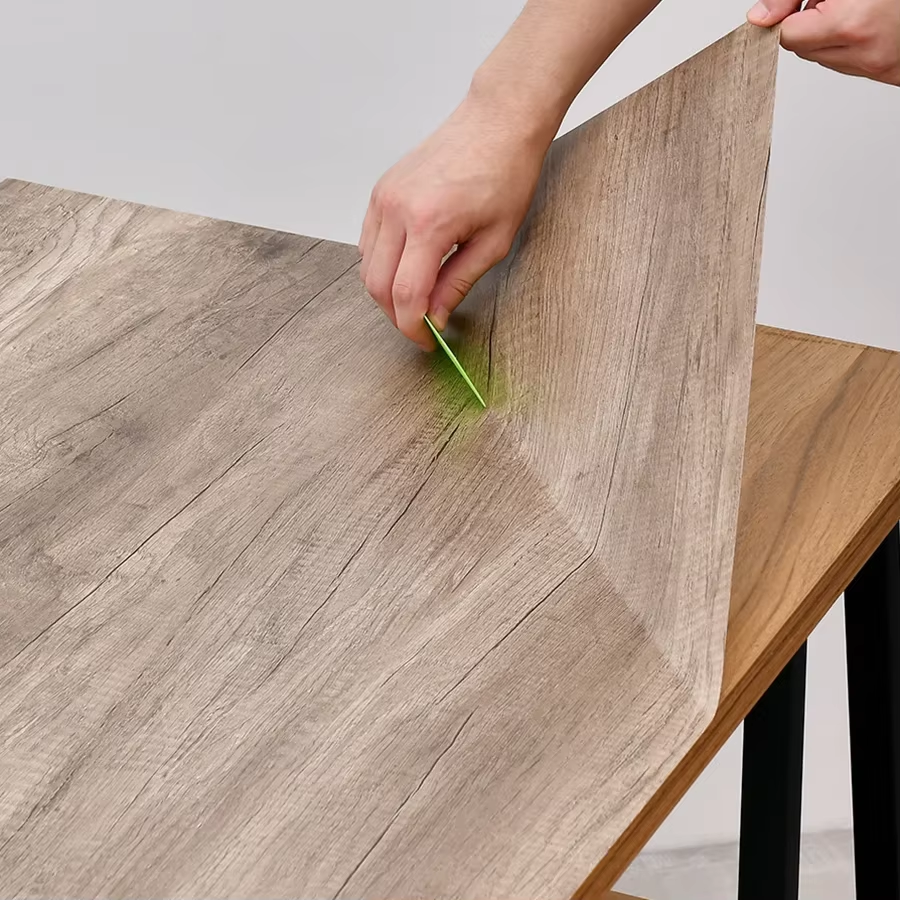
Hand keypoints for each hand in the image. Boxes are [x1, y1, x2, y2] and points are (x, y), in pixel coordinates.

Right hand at [358, 96, 549, 348]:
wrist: (497, 121)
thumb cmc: (505, 172)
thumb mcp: (494, 241)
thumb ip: (459, 283)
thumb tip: (437, 318)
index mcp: (429, 223)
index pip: (406, 295)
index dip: (413, 328)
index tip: (427, 342)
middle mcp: (397, 208)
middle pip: (377, 285)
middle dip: (397, 315)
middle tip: (423, 326)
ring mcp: (383, 197)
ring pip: (366, 265)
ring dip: (387, 291)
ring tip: (417, 298)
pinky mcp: (381, 190)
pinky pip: (367, 241)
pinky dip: (380, 265)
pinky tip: (406, 269)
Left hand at [748, 0, 899, 83]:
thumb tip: (759, 17)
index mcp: (852, 24)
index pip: (788, 35)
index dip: (792, 13)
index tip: (803, 2)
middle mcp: (865, 54)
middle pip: (803, 50)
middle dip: (811, 22)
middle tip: (838, 0)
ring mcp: (878, 68)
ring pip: (825, 59)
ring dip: (831, 34)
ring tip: (859, 8)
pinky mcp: (889, 75)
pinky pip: (851, 65)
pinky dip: (852, 44)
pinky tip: (871, 22)